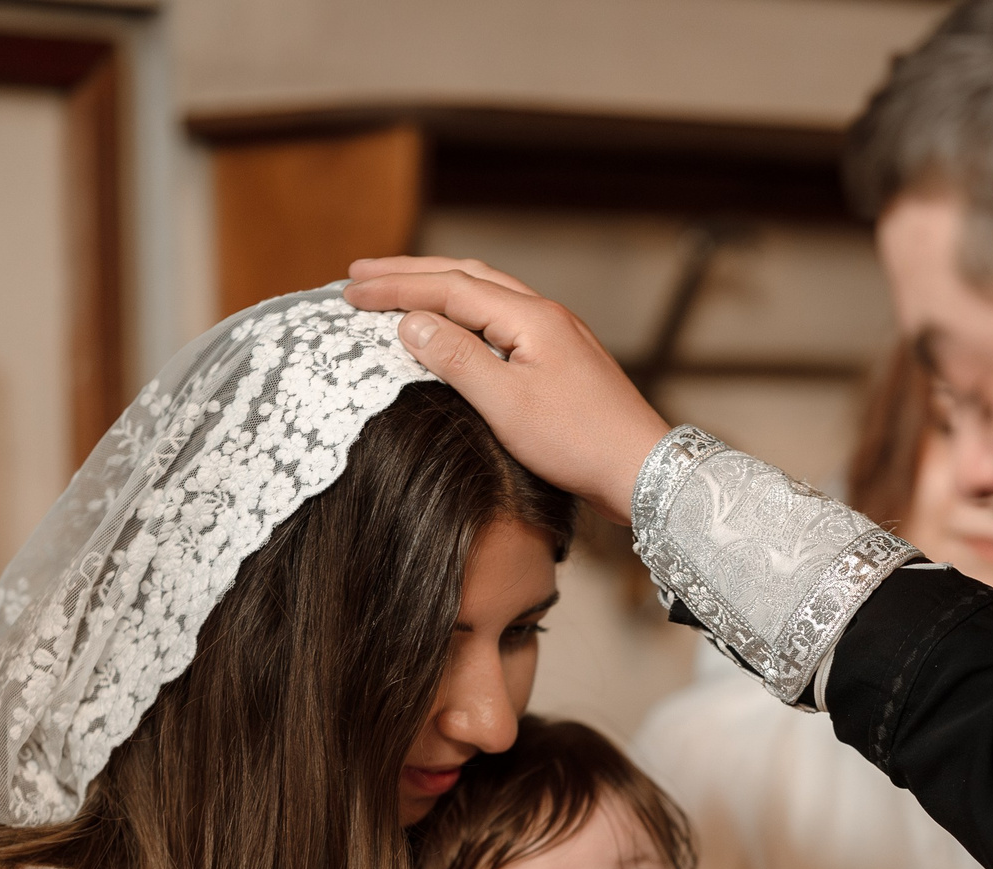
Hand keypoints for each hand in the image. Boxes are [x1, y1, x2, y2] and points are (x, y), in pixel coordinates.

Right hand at [342, 255, 670, 523]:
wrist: (643, 471)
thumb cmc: (579, 443)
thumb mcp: (507, 405)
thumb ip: (456, 360)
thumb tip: (411, 323)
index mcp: (529, 318)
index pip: (448, 288)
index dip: (395, 289)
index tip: (348, 294)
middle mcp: (544, 314)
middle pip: (466, 276)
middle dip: (410, 273)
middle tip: (359, 274)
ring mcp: (557, 334)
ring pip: (487, 292)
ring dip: (438, 285)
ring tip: (399, 286)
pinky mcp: (562, 357)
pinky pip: (502, 316)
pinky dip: (466, 310)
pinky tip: (455, 323)